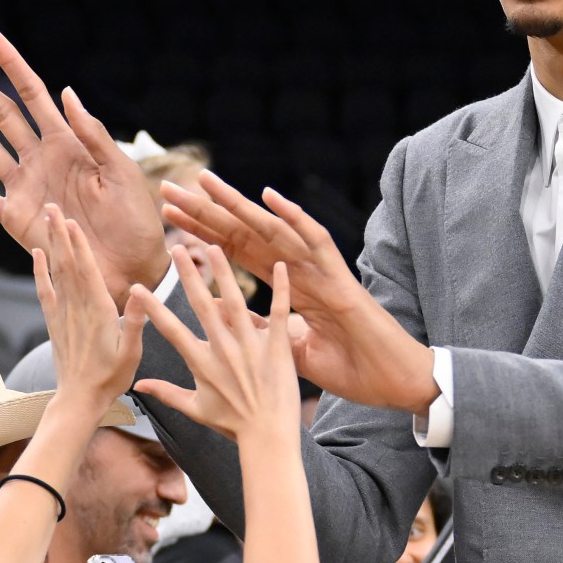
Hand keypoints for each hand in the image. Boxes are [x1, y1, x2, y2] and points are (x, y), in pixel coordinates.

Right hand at [0, 27, 166, 293]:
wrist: (128, 267)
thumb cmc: (134, 219)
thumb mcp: (121, 171)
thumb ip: (93, 135)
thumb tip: (66, 93)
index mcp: (67, 142)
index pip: (32, 93)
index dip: (11, 63)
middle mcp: (39, 158)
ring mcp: (23, 186)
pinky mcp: (14, 217)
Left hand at [32, 204, 145, 420]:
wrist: (79, 399)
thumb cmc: (110, 378)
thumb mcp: (131, 352)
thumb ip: (135, 321)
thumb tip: (142, 292)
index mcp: (99, 312)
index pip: (88, 271)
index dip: (79, 245)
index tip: (72, 221)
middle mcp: (78, 308)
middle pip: (68, 263)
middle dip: (61, 233)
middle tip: (52, 206)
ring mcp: (63, 314)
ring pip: (56, 272)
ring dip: (52, 243)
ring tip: (47, 219)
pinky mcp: (54, 322)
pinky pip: (45, 291)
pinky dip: (40, 271)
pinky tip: (38, 254)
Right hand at [131, 238, 301, 446]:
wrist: (268, 438)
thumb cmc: (232, 426)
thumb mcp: (195, 410)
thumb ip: (166, 393)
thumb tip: (139, 386)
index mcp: (201, 363)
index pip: (171, 330)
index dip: (152, 308)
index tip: (136, 287)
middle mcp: (223, 351)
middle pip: (201, 305)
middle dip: (187, 275)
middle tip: (176, 248)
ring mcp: (250, 348)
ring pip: (235, 301)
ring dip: (225, 271)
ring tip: (214, 246)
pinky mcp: (276, 349)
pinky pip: (278, 313)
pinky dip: (281, 289)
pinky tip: (280, 264)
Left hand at [161, 172, 436, 416]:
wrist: (391, 380)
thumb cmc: (350, 366)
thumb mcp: (289, 349)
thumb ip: (261, 330)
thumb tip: (228, 322)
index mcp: (286, 286)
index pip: (237, 254)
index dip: (204, 234)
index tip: (171, 218)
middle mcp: (300, 271)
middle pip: (245, 234)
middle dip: (207, 211)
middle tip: (171, 189)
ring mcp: (320, 271)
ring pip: (273, 230)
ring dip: (239, 204)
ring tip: (206, 182)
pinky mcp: (341, 279)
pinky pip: (316, 242)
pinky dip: (295, 219)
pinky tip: (271, 197)